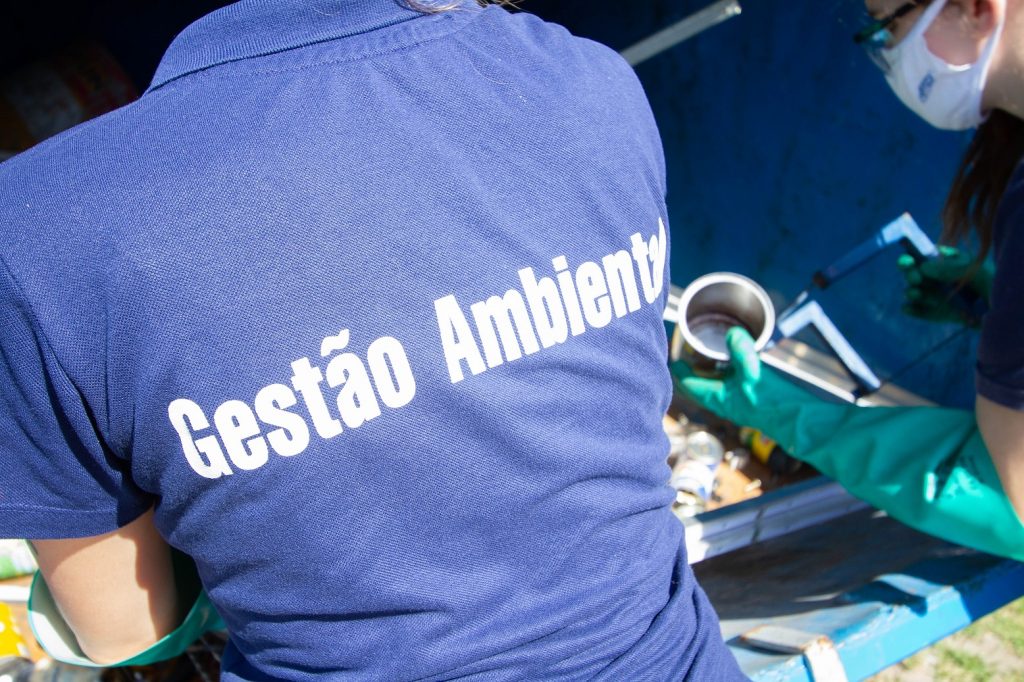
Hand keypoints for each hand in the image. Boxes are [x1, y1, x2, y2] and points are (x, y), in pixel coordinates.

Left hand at [671, 327, 811, 431]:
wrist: (802, 421)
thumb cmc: (776, 403)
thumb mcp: (754, 372)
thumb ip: (741, 351)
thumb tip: (732, 333)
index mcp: (717, 399)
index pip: (687, 384)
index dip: (679, 368)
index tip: (675, 352)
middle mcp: (725, 402)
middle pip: (698, 383)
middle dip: (693, 366)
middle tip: (690, 347)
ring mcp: (738, 400)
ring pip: (716, 382)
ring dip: (711, 367)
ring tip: (710, 348)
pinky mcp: (753, 397)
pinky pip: (732, 381)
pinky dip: (729, 368)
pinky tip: (738, 356)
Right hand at [897, 246, 992, 326]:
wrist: (1004, 309)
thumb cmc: (994, 282)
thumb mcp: (974, 270)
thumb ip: (949, 268)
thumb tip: (923, 268)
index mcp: (949, 261)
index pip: (925, 255)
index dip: (913, 255)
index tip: (909, 259)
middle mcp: (940, 278)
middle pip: (915, 272)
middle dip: (910, 273)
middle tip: (915, 278)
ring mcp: (937, 296)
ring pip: (914, 291)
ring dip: (911, 291)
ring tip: (917, 293)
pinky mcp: (938, 313)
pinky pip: (919, 311)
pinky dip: (912, 310)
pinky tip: (909, 308)